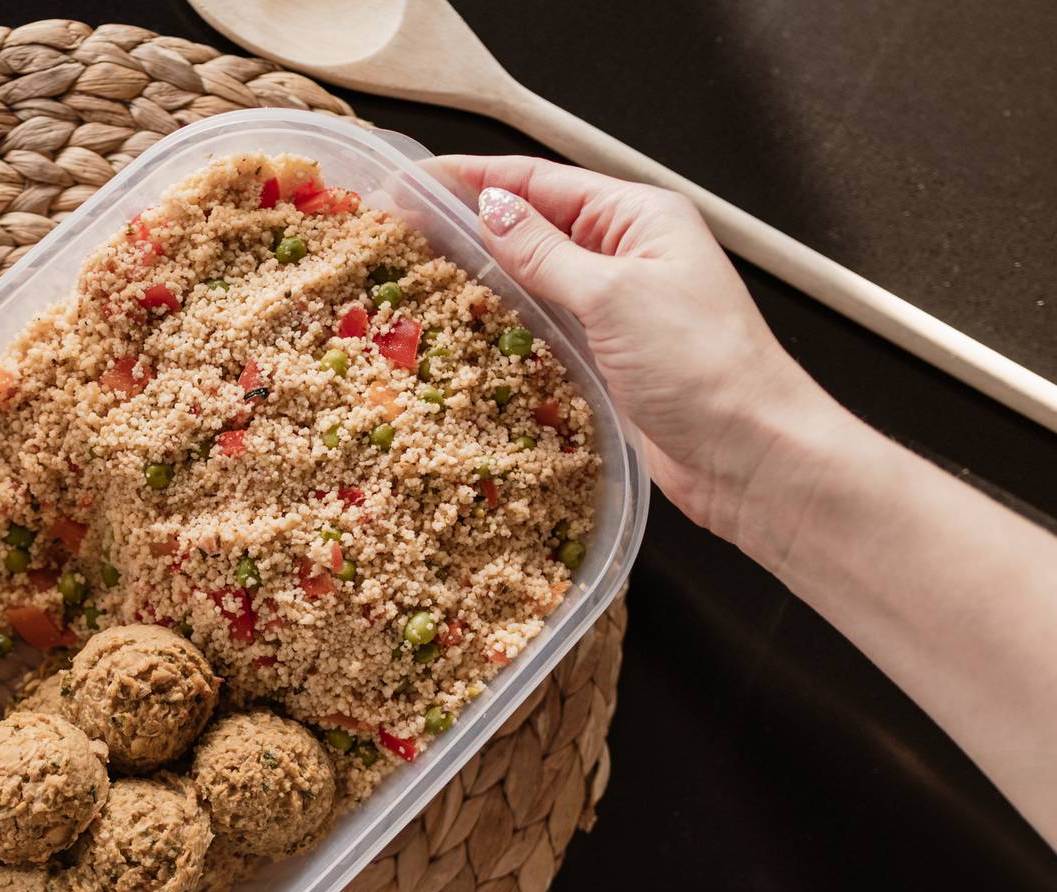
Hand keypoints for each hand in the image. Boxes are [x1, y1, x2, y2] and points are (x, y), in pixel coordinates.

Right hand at [425, 155, 847, 542]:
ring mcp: (619, 305)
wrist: (750, 453)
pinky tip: (469, 326)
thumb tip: (490, 208)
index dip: (471, 179)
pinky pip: (548, 323)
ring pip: (537, 275)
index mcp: (639, 217)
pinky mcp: (611, 354)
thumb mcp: (613, 294)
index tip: (411, 182)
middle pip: (535, 224)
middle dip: (469, 223)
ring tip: (420, 270)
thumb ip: (544, 252)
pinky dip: (508, 320)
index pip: (540, 182)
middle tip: (400, 228)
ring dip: (484, 272)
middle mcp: (629, 253)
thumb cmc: (702, 365)